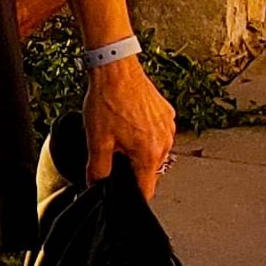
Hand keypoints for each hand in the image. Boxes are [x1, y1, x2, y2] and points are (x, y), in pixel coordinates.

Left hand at [83, 57, 175, 199]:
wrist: (116, 69)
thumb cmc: (108, 101)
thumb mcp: (97, 142)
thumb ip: (98, 171)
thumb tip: (96, 186)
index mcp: (150, 154)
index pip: (146, 190)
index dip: (131, 195)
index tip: (120, 193)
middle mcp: (165, 143)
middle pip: (149, 171)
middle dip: (132, 169)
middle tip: (113, 153)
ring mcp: (169, 127)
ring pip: (154, 152)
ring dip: (139, 150)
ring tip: (120, 133)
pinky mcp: (167, 114)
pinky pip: (158, 134)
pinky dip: (146, 134)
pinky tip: (129, 122)